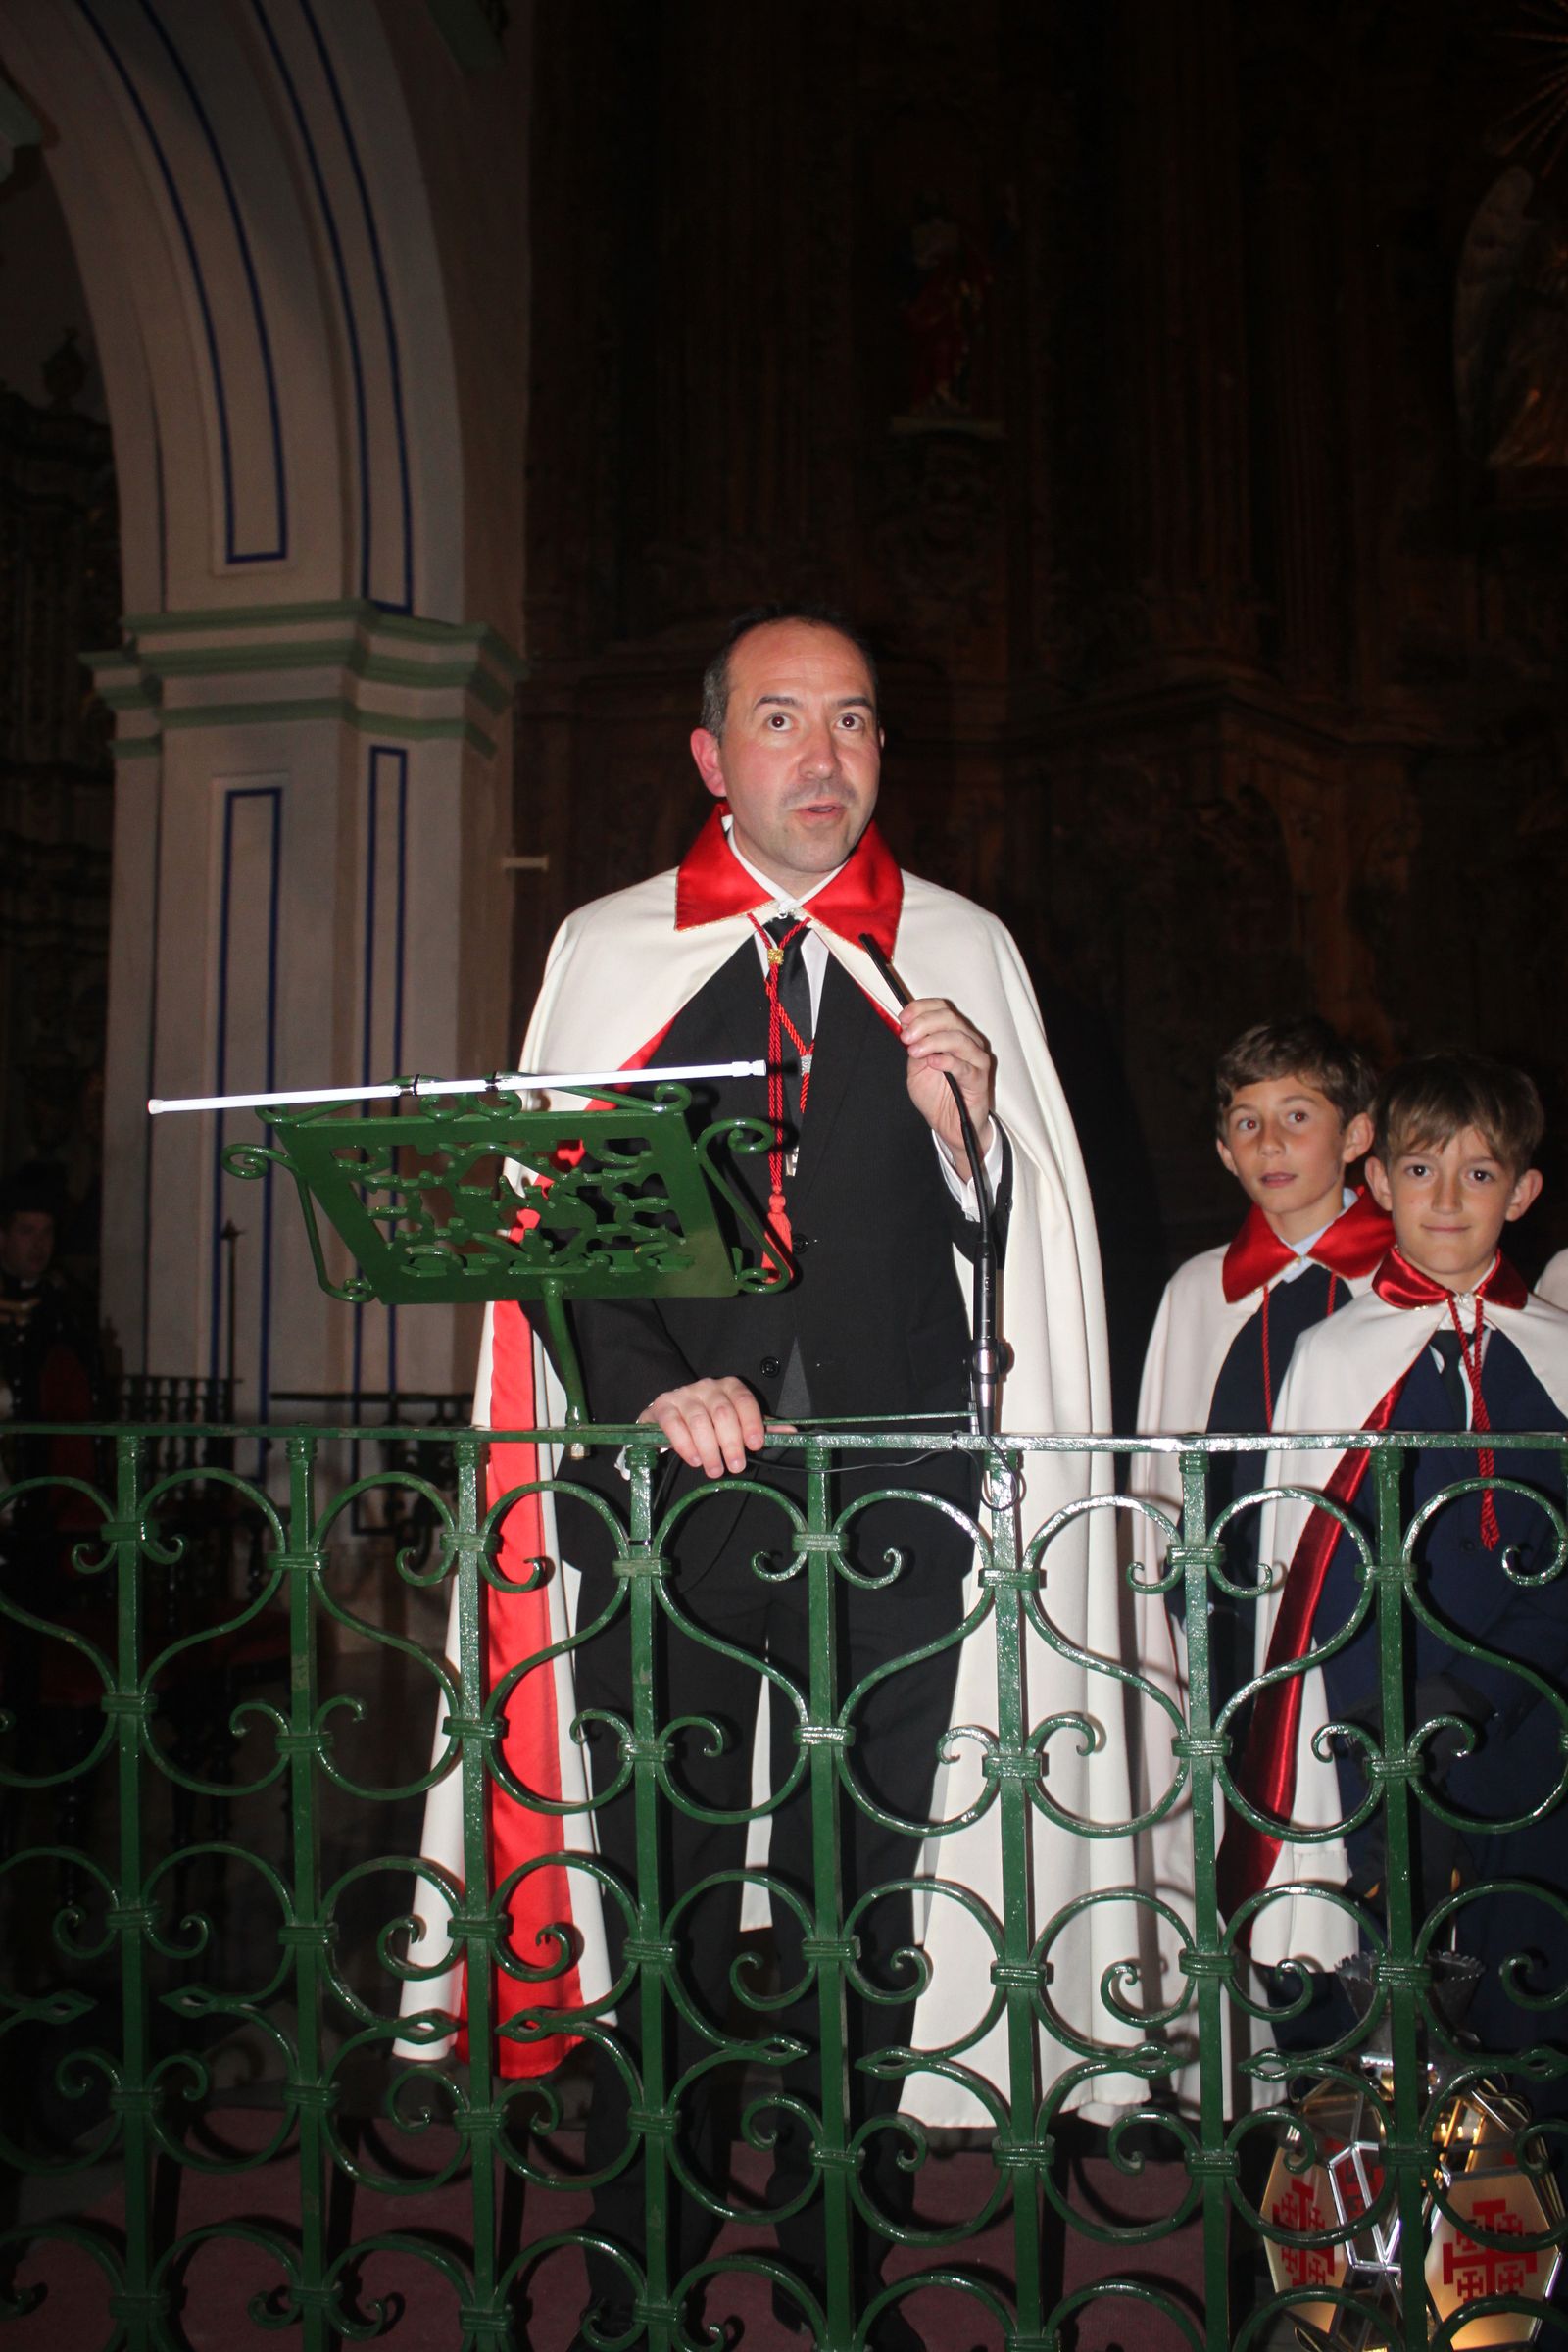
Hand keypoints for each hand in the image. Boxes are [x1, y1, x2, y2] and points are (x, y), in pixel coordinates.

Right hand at [639, 1376, 773, 1477]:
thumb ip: (761, 1427)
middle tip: (736, 1466)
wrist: (670, 1412)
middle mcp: (707, 1387)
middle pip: (723, 1413)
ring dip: (709, 1449)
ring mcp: (683, 1395)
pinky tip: (694, 1460)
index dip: (752, 1422)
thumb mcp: (737, 1421)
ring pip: (699, 1421)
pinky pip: (674, 1425)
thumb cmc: (710, 1419)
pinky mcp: (662, 1407)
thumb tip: (792, 1432)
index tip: (756, 1445)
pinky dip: (685, 1445)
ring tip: (715, 1470)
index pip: (744, 1399)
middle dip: (731, 1442)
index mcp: (729, 1386)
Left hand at [897, 997, 994, 1167]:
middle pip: (950, 1019)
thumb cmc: (937, 1096)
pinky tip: (932, 1062)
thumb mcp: (916, 1068)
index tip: (903, 1017)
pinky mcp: (979, 1079)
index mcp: (953, 1034)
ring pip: (958, 1038)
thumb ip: (914, 1048)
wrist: (948, 1125)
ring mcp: (976, 1060)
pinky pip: (965, 1066)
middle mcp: (969, 1042)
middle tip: (907, 1036)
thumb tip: (906, 1028)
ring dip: (933, 1041)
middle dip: (924, 1024)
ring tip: (915, 1050)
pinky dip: (947, 1061)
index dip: (921, 1008)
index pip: (942, 1009)